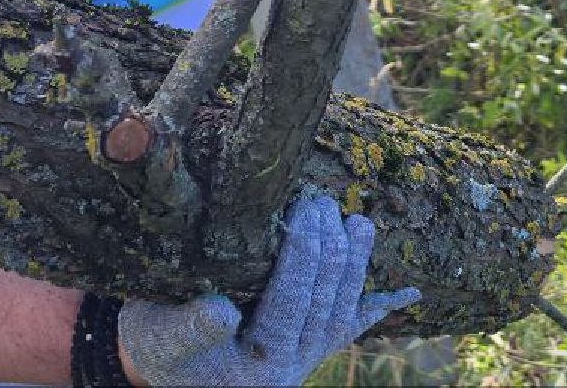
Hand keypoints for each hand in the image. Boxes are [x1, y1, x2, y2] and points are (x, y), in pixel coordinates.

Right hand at [119, 194, 421, 385]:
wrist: (163, 366)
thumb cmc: (156, 344)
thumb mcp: (159, 337)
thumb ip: (189, 328)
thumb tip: (223, 312)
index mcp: (257, 363)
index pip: (290, 301)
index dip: (302, 254)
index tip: (303, 209)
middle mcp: (289, 366)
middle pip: (322, 301)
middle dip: (328, 248)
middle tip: (323, 200)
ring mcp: (306, 358)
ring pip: (343, 310)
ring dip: (357, 265)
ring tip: (360, 221)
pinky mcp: (311, 350)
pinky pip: (351, 330)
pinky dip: (380, 309)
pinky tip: (410, 294)